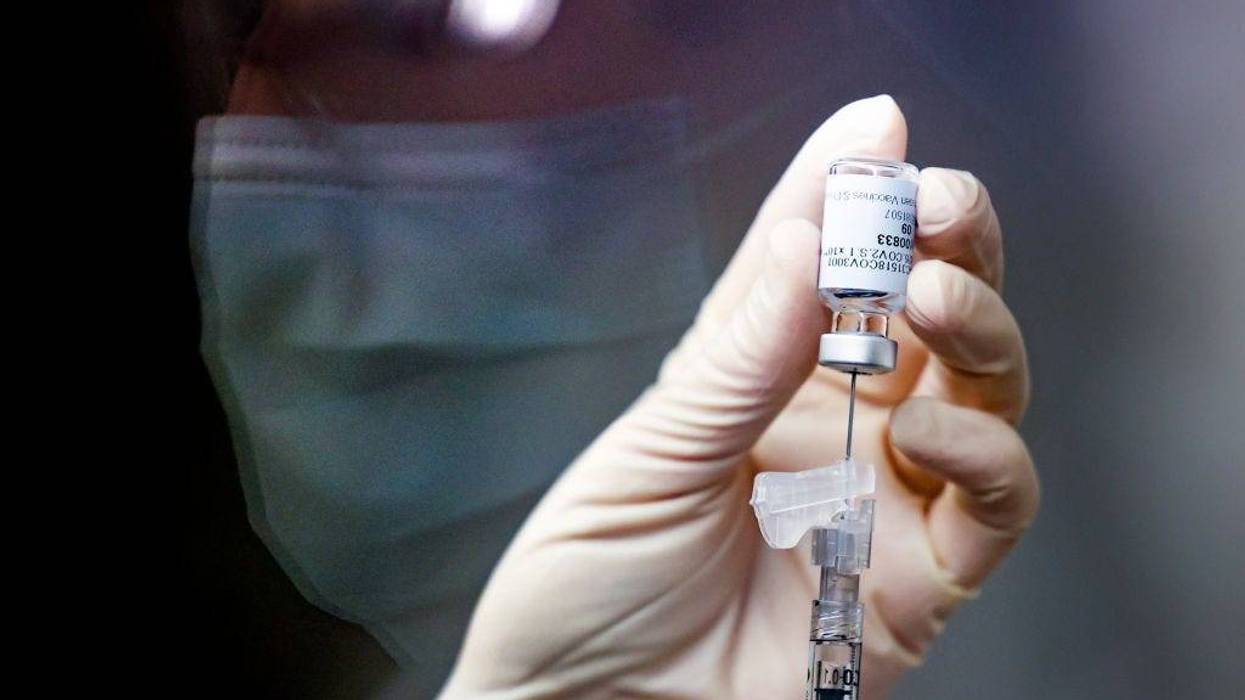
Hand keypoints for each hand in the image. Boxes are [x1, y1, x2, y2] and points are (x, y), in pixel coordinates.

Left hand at [440, 95, 1037, 698]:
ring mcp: (883, 498)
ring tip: (931, 293)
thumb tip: (809, 238)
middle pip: (927, 314)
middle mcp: (834, 425)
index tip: (877, 132)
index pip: (818, 267)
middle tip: (939, 203)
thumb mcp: (651, 454)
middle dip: (947, 243)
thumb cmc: (591, 582)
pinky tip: (936, 433)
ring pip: (983, 392)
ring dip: (980, 328)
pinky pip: (992, 508)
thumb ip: (740, 356)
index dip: (849, 195)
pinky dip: (987, 458)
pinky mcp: (916, 583)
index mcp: (759, 378)